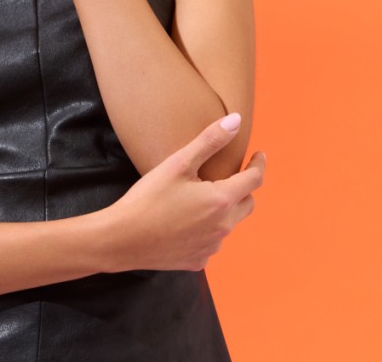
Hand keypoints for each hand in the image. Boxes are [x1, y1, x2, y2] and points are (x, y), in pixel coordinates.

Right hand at [102, 113, 264, 272]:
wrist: (122, 239)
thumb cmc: (148, 198)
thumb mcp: (178, 163)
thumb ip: (210, 141)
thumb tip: (236, 120)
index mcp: (221, 200)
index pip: (254, 180)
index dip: (258, 165)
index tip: (259, 155)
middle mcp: (223, 227)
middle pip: (247, 204)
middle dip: (245, 188)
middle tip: (233, 175)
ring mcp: (212, 247)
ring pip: (229, 224)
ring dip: (224, 210)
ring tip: (203, 197)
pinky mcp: (198, 261)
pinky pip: (211, 242)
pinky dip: (207, 229)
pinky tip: (187, 221)